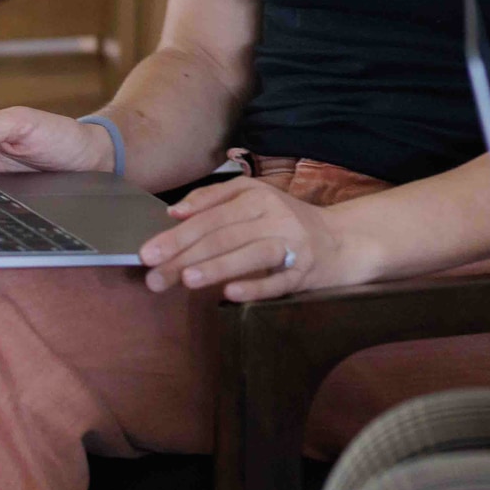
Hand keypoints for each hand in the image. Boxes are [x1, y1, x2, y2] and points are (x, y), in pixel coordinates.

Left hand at [138, 177, 369, 300]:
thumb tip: (174, 213)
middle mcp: (274, 214)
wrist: (342, 240)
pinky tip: (230, 295)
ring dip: (217, 267)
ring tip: (186, 279)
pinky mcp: (305, 272)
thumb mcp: (253, 200)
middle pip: (224, 234)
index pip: (211, 216)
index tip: (148, 252)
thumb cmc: (285, 221)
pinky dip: (254, 287)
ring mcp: (291, 243)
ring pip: (249, 254)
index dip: (178, 234)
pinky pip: (277, 281)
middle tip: (154, 274)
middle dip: (185, 254)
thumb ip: (214, 202)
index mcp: (257, 194)